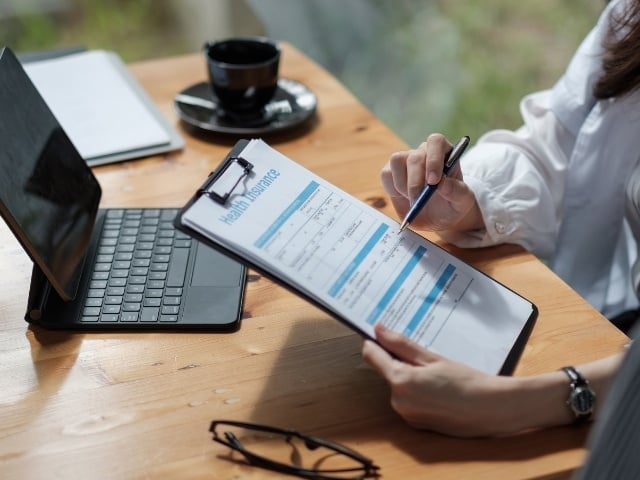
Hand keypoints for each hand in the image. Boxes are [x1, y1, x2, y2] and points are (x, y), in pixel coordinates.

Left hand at [362, 323, 526, 436]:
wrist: (493, 410)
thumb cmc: (467, 382)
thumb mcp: (433, 358)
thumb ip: (402, 345)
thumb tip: (379, 331)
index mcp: (401, 382)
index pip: (372, 356)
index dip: (373, 341)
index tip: (378, 332)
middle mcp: (398, 402)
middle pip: (387, 371)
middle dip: (399, 360)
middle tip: (423, 352)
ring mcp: (407, 415)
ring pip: (398, 385)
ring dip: (409, 375)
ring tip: (436, 371)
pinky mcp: (416, 423)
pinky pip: (408, 400)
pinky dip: (417, 391)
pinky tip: (438, 387)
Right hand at [381, 133, 482, 231]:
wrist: (439, 218)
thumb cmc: (453, 206)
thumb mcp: (463, 202)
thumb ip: (458, 192)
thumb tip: (444, 184)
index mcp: (445, 152)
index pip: (436, 142)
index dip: (434, 159)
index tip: (434, 181)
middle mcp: (424, 153)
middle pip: (414, 156)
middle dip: (416, 181)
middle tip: (419, 200)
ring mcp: (406, 161)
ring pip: (396, 160)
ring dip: (402, 184)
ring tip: (413, 200)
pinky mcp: (392, 172)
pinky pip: (386, 174)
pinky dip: (392, 188)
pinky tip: (404, 198)